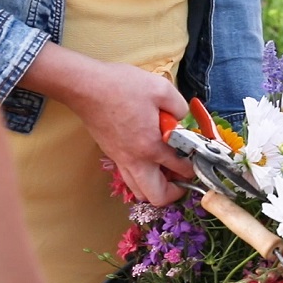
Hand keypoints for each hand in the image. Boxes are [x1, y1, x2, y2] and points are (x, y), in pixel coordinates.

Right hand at [69, 61, 194, 205]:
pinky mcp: (112, 154)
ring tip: (165, 170)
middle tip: (181, 176)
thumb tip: (181, 119)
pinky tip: (148, 157)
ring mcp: (120, 160)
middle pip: (156, 197)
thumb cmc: (120, 86)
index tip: (198, 158)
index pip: (181, 169)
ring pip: (139, 191)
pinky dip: (141, 177)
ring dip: (156, 187)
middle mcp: (135, 160)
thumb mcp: (161, 88)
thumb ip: (179, 107)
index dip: (195, 167)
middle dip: (174, 192)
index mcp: (151, 146)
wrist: (84, 86)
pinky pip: (128, 177)